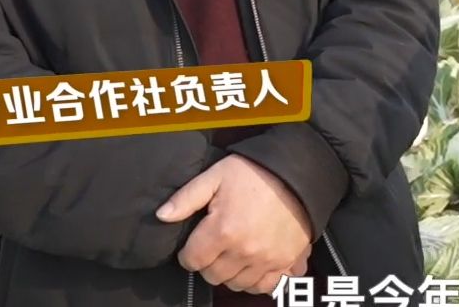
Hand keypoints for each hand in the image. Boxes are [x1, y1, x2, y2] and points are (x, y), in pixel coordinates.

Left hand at [157, 154, 313, 293]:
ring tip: (233, 254)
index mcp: (223, 230)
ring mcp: (267, 259)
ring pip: (237, 284)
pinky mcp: (286, 262)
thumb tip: (161, 216)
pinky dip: (256, 281)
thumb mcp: (216, 176)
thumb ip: (186, 197)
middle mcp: (244, 251)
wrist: (297, 173)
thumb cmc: (254, 172)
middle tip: (214, 247)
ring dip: (230, 273)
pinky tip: (253, 265)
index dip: (188, 253)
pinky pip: (265, 286)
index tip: (194, 244)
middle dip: (208, 264)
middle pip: (213, 276)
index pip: (192, 260)